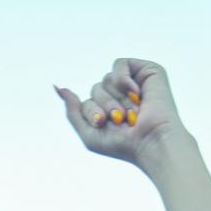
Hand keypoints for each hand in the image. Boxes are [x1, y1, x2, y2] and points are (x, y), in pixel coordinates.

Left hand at [56, 59, 187, 171]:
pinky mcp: (147, 72)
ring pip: (106, 78)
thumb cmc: (124, 145)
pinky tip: (135, 94)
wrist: (152, 143)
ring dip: (115, 99)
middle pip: (96, 88)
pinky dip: (122, 79)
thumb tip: (58, 87)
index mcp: (111, 110)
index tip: (103, 124)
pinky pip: (120, 65)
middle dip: (104, 105)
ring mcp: (135, 83)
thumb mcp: (89, 134)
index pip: (87, 101)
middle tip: (120, 120)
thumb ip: (72, 111)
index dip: (91, 112)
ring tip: (131, 114)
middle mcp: (123, 96)